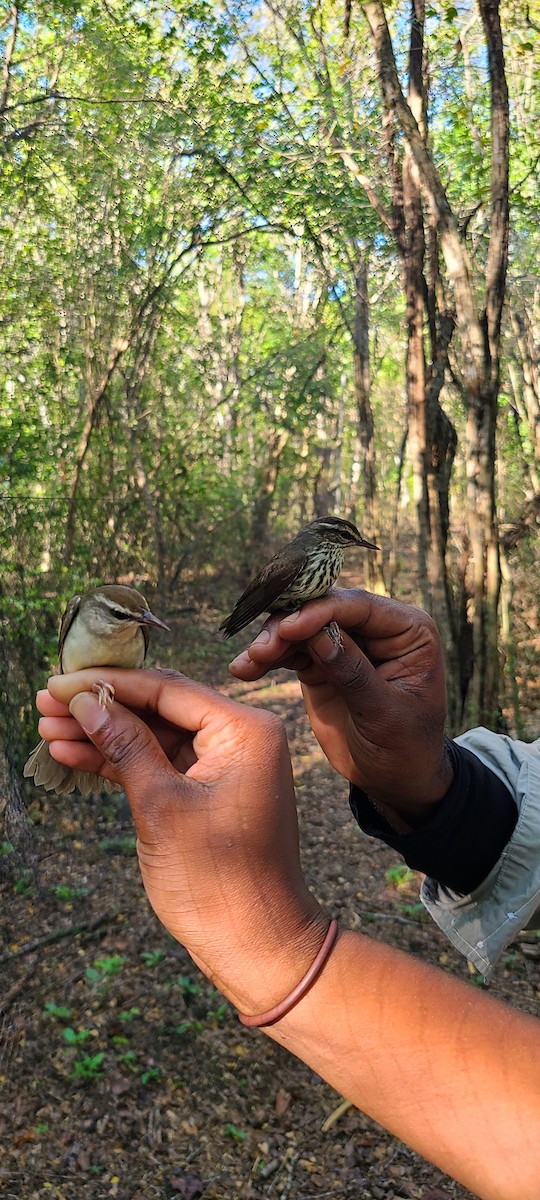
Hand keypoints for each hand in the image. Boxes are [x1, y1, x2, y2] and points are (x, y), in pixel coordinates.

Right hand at [36, 669, 325, 1013]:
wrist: (257, 945)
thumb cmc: (218, 881)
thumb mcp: (162, 806)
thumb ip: (125, 747)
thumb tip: (87, 703)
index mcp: (245, 731)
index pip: (166, 690)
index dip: (107, 685)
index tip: (59, 682)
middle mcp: (241, 738)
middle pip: (159, 707)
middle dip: (100, 707)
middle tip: (45, 701)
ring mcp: (226, 766)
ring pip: (153, 736)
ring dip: (103, 735)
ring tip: (47, 729)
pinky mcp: (209, 793)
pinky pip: (160, 764)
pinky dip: (120, 763)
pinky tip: (73, 756)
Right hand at [228, 589, 452, 823]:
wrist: (393, 779)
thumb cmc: (404, 747)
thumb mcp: (384, 715)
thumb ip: (353, 674)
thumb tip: (319, 636)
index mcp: (408, 630)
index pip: (359, 607)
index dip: (321, 612)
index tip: (289, 628)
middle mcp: (376, 627)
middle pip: (324, 609)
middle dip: (288, 625)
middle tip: (261, 650)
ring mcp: (346, 642)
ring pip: (301, 626)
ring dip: (272, 640)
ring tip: (249, 663)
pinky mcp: (320, 660)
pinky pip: (290, 650)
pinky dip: (267, 657)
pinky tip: (244, 670)